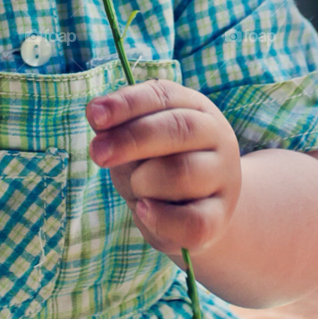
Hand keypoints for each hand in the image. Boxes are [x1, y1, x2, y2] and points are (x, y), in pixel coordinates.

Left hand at [85, 79, 241, 258]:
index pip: (163, 96)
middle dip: (131, 140)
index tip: (95, 115)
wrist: (192, 211)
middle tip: (97, 153)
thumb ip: (117, 126)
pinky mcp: (219, 217)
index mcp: (194, 107)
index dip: (127, 104)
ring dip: (145, 181)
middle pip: (179, 129)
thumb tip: (96, 112)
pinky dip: (161, 218)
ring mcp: (222, 178)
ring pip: (182, 173)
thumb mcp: (135, 141)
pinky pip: (193, 221)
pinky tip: (144, 210)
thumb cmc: (156, 165)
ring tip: (136, 187)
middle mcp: (216, 137)